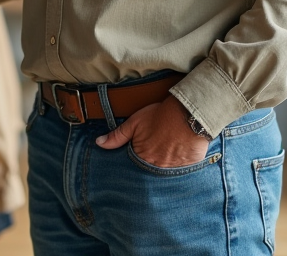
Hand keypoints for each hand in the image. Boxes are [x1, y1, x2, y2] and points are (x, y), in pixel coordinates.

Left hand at [95, 97, 210, 167]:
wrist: (187, 114)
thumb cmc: (160, 116)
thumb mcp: (134, 122)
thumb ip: (117, 136)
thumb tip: (99, 143)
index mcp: (142, 157)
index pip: (135, 164)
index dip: (138, 157)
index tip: (141, 151)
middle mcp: (156, 167)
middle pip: (149, 169)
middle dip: (150, 163)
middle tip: (156, 150)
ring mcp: (172, 169)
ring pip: (165, 171)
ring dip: (164, 164)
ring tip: (168, 152)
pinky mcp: (187, 167)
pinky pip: (181, 171)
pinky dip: (179, 164)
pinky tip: (180, 154)